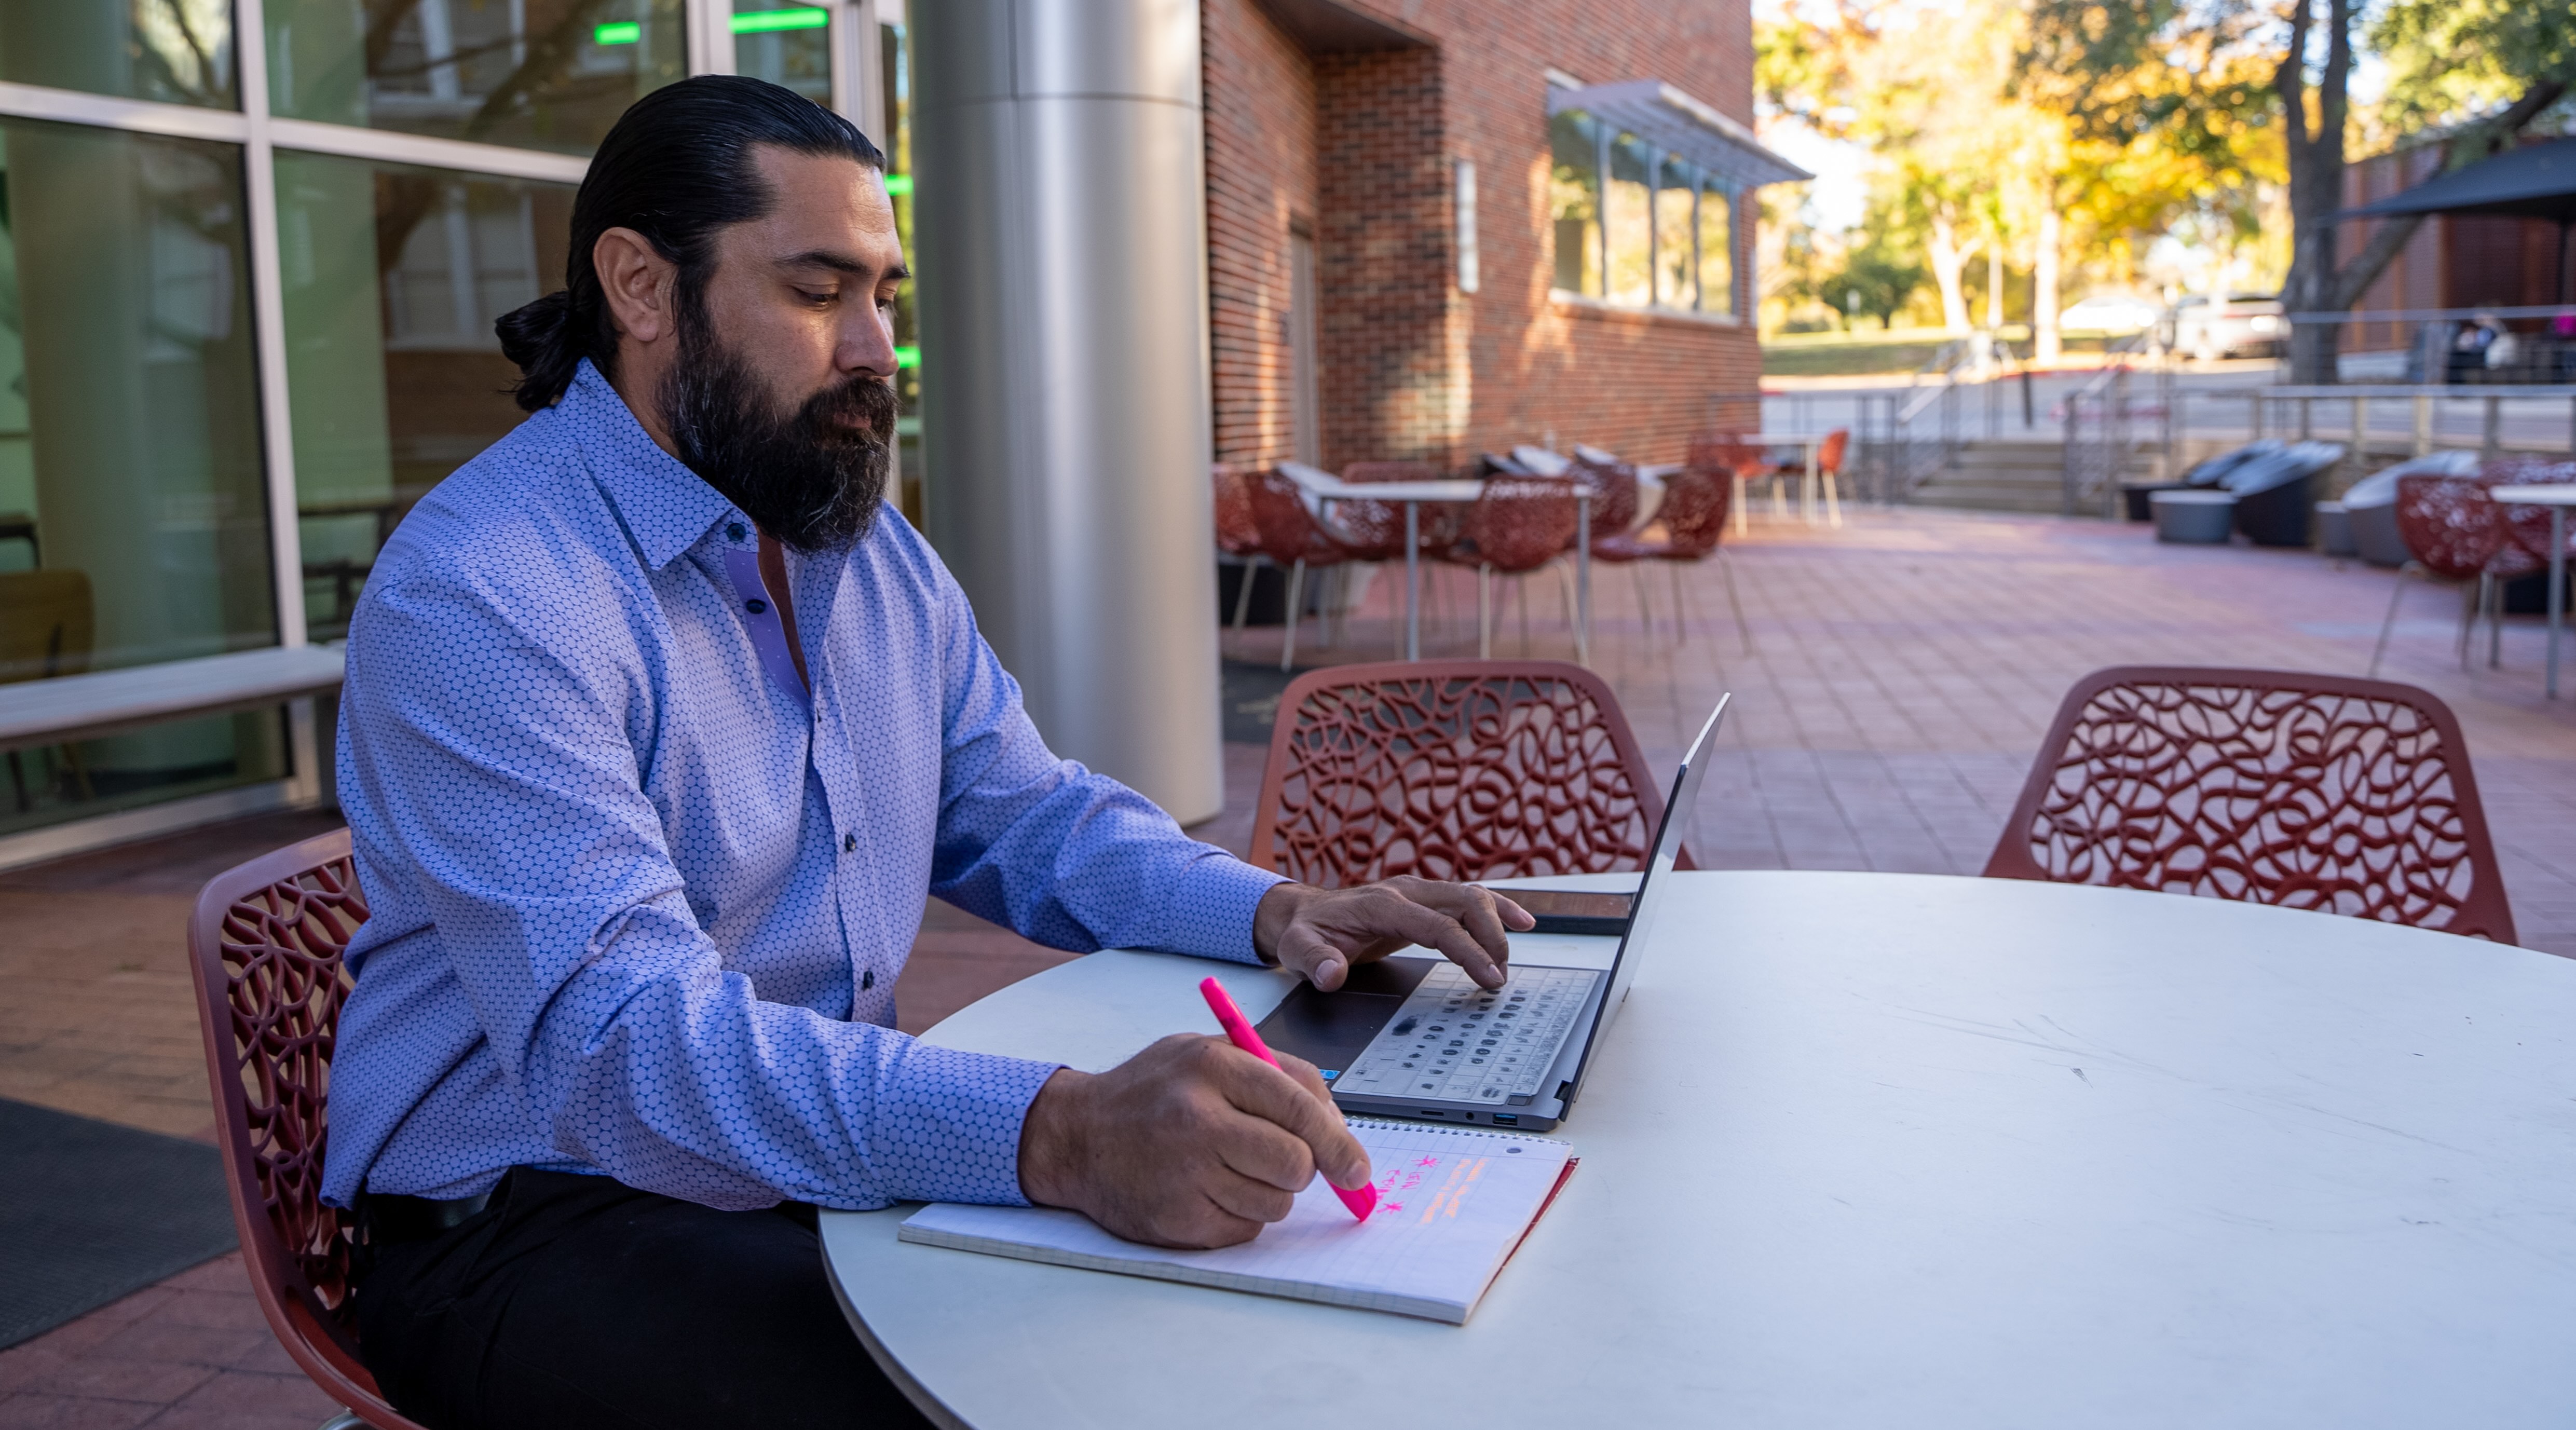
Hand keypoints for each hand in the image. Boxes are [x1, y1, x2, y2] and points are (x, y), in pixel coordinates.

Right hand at [1017, 1035, 1368, 1247]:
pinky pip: (1245, 1230)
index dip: (1339, 1143)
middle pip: (1295, 1163)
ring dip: (1269, 1193)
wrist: (1075, 1135)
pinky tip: (1207, 1189)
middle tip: (1290, 1165)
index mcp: (1211, 1066)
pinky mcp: (1176, 1219)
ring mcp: (1184, 1173)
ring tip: (1230, 1168)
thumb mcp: (1209, 1053)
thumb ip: (1278, 1076)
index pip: (1299, 1107)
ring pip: (1275, 1203)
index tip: (1358, 1168)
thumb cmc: (1153, 1091)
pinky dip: (1240, 1216)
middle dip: (1306, 1170)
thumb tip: (1340, 1130)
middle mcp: (1196, 1119)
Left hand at [1252, 877, 1532, 991]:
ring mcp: (1418, 892)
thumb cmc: (1306, 932)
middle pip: (1465, 902)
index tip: (1490, 977)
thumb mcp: (1298, 950)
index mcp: (1383, 904)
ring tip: (1507, 962)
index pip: (1439, 925)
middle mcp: (1406, 891)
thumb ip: (1315, 961)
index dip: (1469, 950)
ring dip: (1498, 924)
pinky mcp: (1425, 901)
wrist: (1304, 913)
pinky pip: (1468, 900)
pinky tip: (1522, 923)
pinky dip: (1497, 910)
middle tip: (1499, 976)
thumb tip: (1331, 975)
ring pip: (1472, 896)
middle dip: (1492, 937)